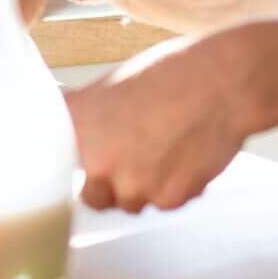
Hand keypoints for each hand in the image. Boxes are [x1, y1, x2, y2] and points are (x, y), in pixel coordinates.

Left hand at [64, 32, 254, 212]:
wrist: (219, 83)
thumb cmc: (169, 75)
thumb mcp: (109, 86)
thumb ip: (85, 116)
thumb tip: (67, 125)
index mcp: (76, 129)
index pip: (58, 167)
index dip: (77, 169)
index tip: (88, 165)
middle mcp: (97, 163)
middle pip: (94, 197)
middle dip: (111, 186)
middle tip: (134, 159)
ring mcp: (132, 185)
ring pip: (132, 203)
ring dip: (145, 187)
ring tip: (166, 148)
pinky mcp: (167, 198)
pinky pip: (165, 203)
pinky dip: (176, 187)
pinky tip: (187, 155)